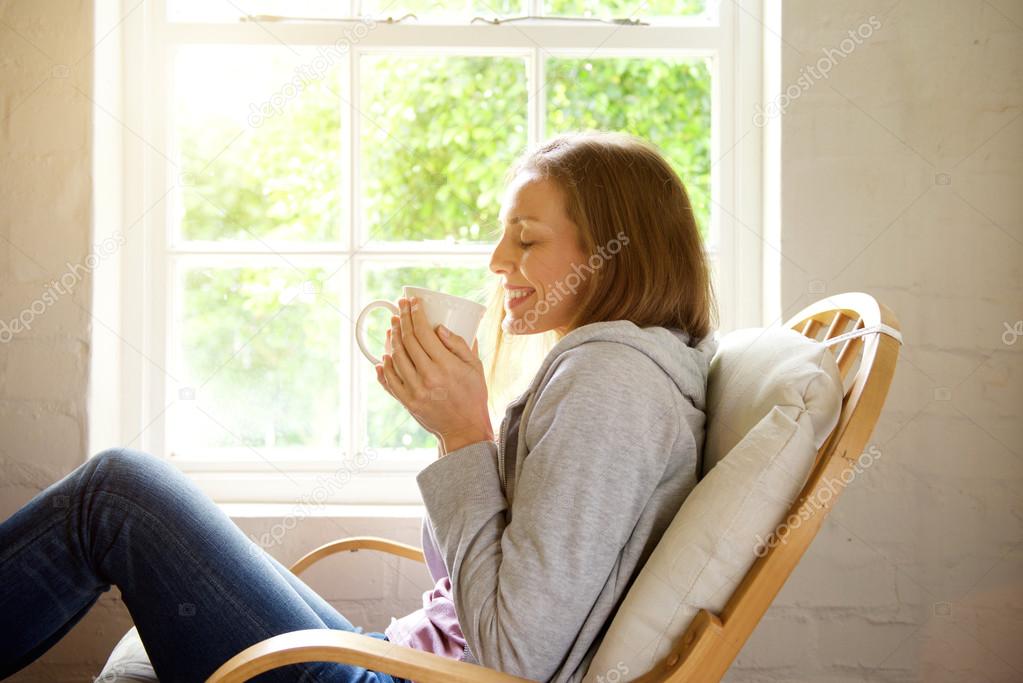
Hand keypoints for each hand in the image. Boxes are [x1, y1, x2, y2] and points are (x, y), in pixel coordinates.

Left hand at [376, 296, 493, 445]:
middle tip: (400, 308)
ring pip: (396, 358)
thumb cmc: (473, 395)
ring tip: (393, 326)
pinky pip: (389, 381)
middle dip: (402, 320)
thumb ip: (459, 345)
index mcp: (446, 365)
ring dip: (392, 339)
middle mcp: (428, 376)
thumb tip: (440, 327)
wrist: (465, 428)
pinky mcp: (407, 402)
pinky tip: (383, 355)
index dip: (416, 314)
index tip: (413, 303)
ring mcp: (415, 390)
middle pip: (408, 341)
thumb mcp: (475, 367)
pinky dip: (383, 367)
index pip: (424, 332)